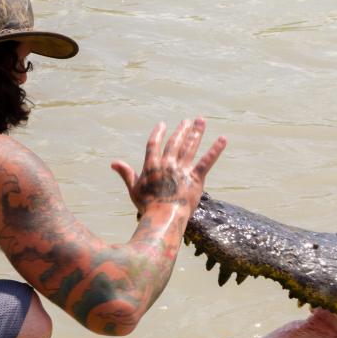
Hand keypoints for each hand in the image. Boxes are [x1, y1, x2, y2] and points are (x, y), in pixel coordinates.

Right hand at [111, 117, 226, 214]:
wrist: (164, 216)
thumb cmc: (147, 206)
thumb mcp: (134, 189)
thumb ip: (126, 173)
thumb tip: (113, 162)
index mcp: (152, 165)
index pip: (154, 144)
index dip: (158, 133)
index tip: (162, 124)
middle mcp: (168, 164)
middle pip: (175, 142)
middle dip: (181, 130)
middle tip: (187, 120)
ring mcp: (182, 169)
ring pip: (190, 147)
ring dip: (196, 132)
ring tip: (200, 120)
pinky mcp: (196, 177)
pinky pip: (207, 161)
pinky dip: (216, 149)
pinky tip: (223, 139)